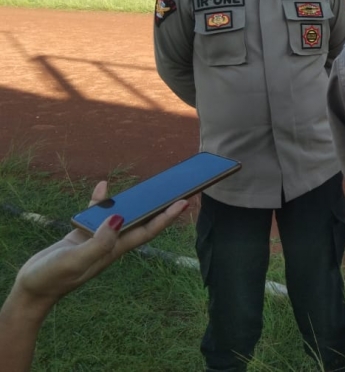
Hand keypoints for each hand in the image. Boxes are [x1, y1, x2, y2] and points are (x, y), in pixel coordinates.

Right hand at [13, 181, 188, 308]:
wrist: (32, 289)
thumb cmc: (53, 278)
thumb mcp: (75, 261)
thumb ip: (98, 243)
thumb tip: (119, 219)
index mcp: (115, 250)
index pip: (148, 230)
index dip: (167, 217)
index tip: (184, 202)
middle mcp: (111, 243)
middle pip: (141, 220)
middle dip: (159, 206)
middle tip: (176, 189)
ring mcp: (97, 237)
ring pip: (119, 214)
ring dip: (131, 200)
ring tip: (147, 184)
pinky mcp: (82, 233)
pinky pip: (96, 213)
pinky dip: (100, 200)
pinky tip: (102, 187)